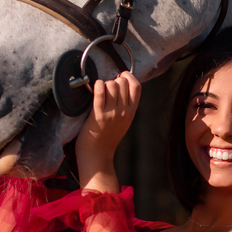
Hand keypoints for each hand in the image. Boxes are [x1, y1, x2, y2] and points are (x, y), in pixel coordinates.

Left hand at [76, 72, 140, 192]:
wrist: (97, 155)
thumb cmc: (107, 137)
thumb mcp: (124, 121)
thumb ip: (126, 106)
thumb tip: (121, 86)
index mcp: (131, 112)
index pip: (136, 86)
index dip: (129, 76)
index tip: (121, 75)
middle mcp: (123, 111)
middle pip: (122, 83)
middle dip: (114, 80)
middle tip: (107, 87)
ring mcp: (111, 113)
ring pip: (111, 85)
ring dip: (104, 83)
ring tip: (100, 91)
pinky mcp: (98, 115)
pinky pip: (100, 93)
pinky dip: (97, 85)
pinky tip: (95, 86)